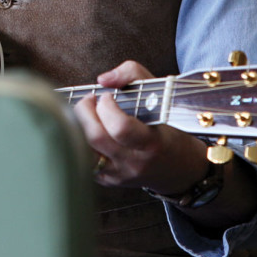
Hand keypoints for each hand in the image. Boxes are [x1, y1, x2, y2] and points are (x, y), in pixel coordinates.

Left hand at [73, 60, 209, 192]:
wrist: (178, 167)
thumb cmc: (167, 128)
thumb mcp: (160, 96)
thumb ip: (132, 75)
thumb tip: (103, 79)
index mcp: (151, 143)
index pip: (121, 127)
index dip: (107, 107)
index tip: (107, 96)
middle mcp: (133, 162)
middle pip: (95, 137)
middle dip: (85, 111)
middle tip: (90, 101)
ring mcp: (118, 175)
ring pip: (83, 151)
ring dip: (78, 127)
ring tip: (86, 116)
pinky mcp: (108, 181)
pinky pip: (84, 161)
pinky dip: (80, 142)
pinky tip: (88, 131)